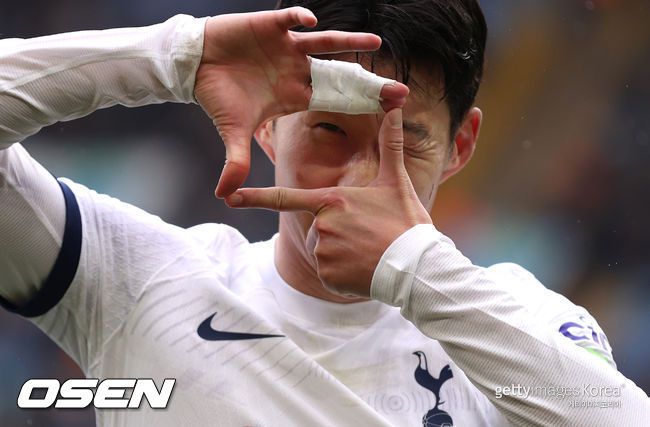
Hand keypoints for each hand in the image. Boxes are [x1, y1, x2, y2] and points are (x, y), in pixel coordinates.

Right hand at [194, 7, 408, 196]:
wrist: (197, 65)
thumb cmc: (219, 96)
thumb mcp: (233, 131)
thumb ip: (235, 161)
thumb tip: (223, 195)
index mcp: (295, 95)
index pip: (334, 101)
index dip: (359, 107)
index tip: (386, 113)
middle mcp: (297, 71)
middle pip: (339, 75)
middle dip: (367, 82)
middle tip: (398, 89)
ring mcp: (287, 48)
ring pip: (324, 44)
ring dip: (348, 43)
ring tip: (375, 43)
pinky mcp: (271, 27)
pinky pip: (290, 20)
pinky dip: (299, 19)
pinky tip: (311, 23)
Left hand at [224, 109, 431, 296]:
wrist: (416, 267)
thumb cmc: (405, 223)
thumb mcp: (396, 182)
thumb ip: (390, 144)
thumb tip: (395, 107)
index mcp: (331, 200)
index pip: (285, 198)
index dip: (255, 198)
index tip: (229, 197)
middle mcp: (321, 225)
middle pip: (317, 228)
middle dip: (337, 233)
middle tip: (367, 236)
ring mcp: (322, 251)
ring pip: (322, 250)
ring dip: (341, 253)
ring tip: (368, 252)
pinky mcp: (327, 275)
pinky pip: (327, 272)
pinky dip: (342, 273)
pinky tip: (363, 269)